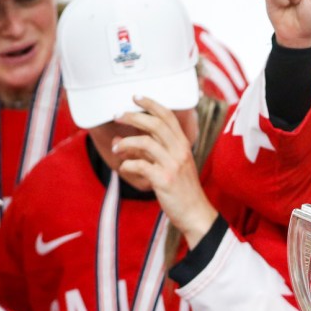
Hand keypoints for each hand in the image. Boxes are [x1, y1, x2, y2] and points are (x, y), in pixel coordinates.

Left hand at [113, 96, 217, 246]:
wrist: (195, 214)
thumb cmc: (182, 190)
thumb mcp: (172, 166)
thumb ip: (151, 151)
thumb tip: (124, 141)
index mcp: (183, 145)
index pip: (168, 116)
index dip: (151, 103)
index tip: (136, 97)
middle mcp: (180, 151)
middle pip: (155, 124)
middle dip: (133, 116)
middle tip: (117, 115)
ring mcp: (173, 165)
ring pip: (146, 142)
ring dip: (126, 142)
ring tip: (115, 147)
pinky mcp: (164, 180)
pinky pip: (140, 165)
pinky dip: (128, 164)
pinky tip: (124, 167)